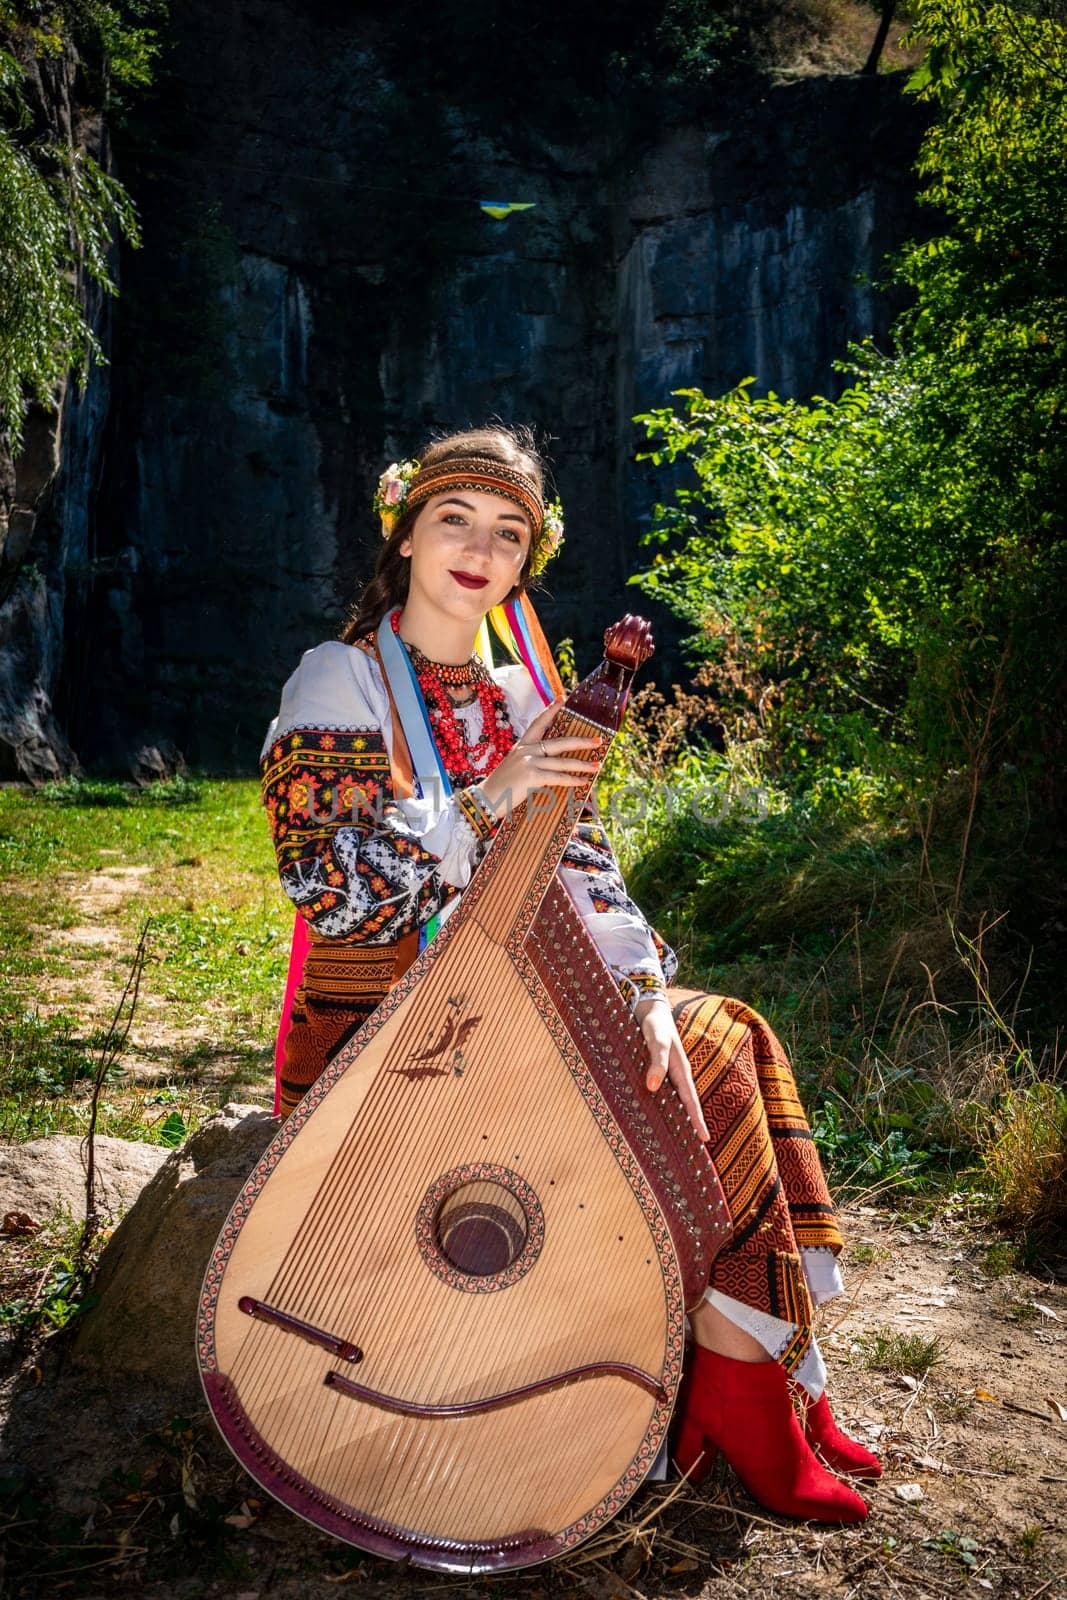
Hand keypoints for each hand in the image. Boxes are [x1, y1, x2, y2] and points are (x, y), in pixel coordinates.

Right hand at [479, 700, 602, 814]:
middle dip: (581, 741)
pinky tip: (582, 782)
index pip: (538, 723)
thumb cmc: (501, 786)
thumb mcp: (514, 767)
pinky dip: (572, 780)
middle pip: (559, 742)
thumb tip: (552, 764)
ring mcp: (528, 762)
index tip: (563, 698)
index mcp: (521, 745)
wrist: (486, 799)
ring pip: (562, 761)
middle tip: (598, 740)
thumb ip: (530, 761)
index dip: (551, 710)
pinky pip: (557, 777)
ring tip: (597, 765)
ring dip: (582, 764)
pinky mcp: (531, 776)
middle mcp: (526, 750)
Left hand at [635, 995, 709, 1142]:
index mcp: (680, 1069)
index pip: (690, 1100)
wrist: (649, 1007)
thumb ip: (656, 1061)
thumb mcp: (655, 1040)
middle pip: (686, 1103)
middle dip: (691, 1123)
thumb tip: (652, 1088)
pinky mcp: (657, 1068)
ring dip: (678, 1115)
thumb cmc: (654, 1023)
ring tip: (678, 1136)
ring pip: (675, 1098)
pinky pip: (664, 1091)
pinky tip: (658, 1112)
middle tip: (695, 1146)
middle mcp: (677, 1073)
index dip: (696, 1119)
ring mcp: (669, 1071)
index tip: (704, 1139)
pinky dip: (664, 1103)